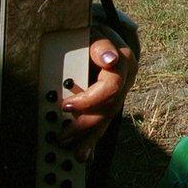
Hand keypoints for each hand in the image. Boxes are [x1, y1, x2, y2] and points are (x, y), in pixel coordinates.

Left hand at [58, 24, 137, 161]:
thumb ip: (100, 45)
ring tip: (74, 152)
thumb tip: (110, 60)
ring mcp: (121, 91)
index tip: (66, 106)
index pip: (111, 86)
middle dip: (85, 122)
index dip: (89, 99)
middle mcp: (125, 78)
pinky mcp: (112, 100)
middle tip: (62, 134)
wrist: (99, 36)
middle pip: (109, 107)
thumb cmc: (91, 34)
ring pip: (108, 117)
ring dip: (90, 136)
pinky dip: (94, 139)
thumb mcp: (93, 33)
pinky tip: (85, 154)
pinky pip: (105, 121)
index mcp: (122, 61)